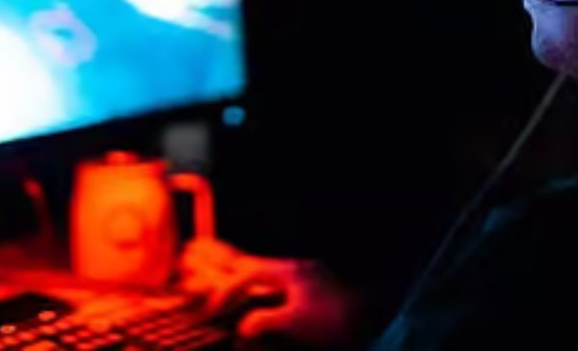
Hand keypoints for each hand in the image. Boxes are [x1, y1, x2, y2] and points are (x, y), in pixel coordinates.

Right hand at [179, 238, 353, 346]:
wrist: (376, 319)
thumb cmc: (337, 321)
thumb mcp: (296, 322)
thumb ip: (265, 320)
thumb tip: (242, 325)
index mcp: (288, 272)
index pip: (247, 275)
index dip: (226, 290)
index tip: (212, 308)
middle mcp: (296, 269)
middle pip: (255, 263)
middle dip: (228, 263)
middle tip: (200, 252)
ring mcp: (307, 277)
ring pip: (268, 272)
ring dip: (247, 275)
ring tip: (226, 270)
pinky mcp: (316, 289)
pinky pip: (280, 282)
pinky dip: (263, 285)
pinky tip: (261, 292)